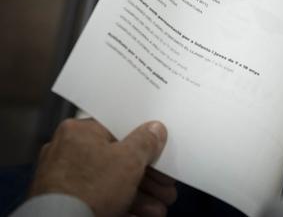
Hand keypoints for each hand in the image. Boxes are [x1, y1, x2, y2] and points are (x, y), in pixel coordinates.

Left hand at [29, 118, 173, 216]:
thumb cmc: (89, 190)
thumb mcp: (130, 160)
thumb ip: (146, 141)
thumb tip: (155, 130)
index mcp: (79, 132)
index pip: (119, 130)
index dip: (146, 144)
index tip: (160, 156)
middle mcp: (66, 151)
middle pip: (118, 160)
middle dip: (147, 179)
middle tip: (164, 188)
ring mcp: (62, 178)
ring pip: (110, 182)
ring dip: (139, 196)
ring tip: (157, 209)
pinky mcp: (63, 201)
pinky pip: (98, 198)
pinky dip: (121, 205)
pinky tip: (139, 215)